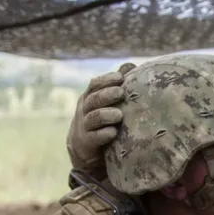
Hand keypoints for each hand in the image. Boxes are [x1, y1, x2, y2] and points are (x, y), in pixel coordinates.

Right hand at [65, 62, 134, 176]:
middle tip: (121, 93)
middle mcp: (85, 110)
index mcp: (89, 97)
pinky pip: (94, 138)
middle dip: (107, 95)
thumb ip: (116, 85)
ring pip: (93, 118)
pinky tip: (113, 132)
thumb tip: (130, 65)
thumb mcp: (105, 102)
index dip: (106, 80)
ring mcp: (84, 126)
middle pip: (94, 99)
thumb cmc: (101, 120)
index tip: (120, 77)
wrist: (84, 149)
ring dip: (106, 115)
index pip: (94, 84)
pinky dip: (104, 134)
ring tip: (119, 115)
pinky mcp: (87, 143)